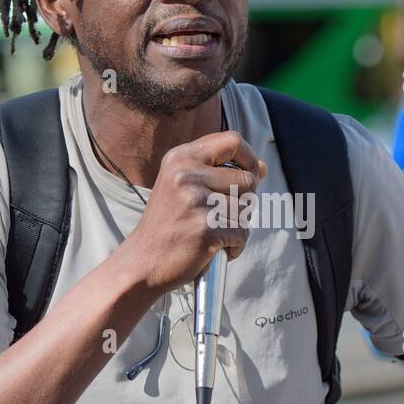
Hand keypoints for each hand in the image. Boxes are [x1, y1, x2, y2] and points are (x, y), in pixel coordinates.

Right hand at [120, 130, 266, 292]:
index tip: (253, 173)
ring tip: (213, 233)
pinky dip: (235, 245)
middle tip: (220, 216)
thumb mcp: (181, 185)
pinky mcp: (206, 229)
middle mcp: (186, 174)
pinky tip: (214, 249)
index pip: (233, 141)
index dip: (250, 157)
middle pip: (247, 179)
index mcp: (180, 158)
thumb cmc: (168, 225)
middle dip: (244, 201)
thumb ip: (217, 171)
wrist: (142, 262)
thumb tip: (261, 168)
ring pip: (247, 209)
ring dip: (238, 226)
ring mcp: (195, 201)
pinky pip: (242, 233)